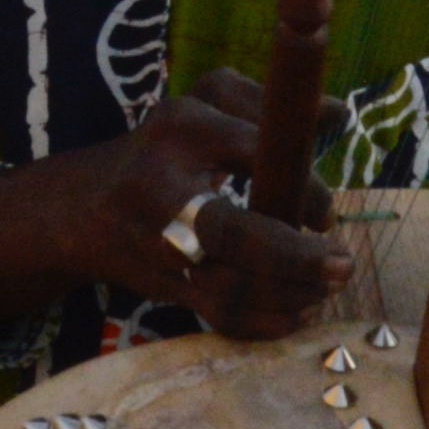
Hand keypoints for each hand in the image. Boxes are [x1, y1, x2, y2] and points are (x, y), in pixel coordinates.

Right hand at [0, 80, 348, 341]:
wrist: (85, 208)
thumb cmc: (166, 149)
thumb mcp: (207, 106)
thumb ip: (270, 105)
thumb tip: (336, 114)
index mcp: (182, 129)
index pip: (253, 153)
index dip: (303, 187)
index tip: (328, 213)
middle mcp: (161, 186)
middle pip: (228, 232)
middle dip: (294, 257)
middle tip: (343, 265)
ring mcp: (157, 244)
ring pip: (225, 287)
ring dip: (287, 295)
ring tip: (324, 290)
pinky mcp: (162, 286)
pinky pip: (217, 315)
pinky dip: (262, 323)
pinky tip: (295, 312)